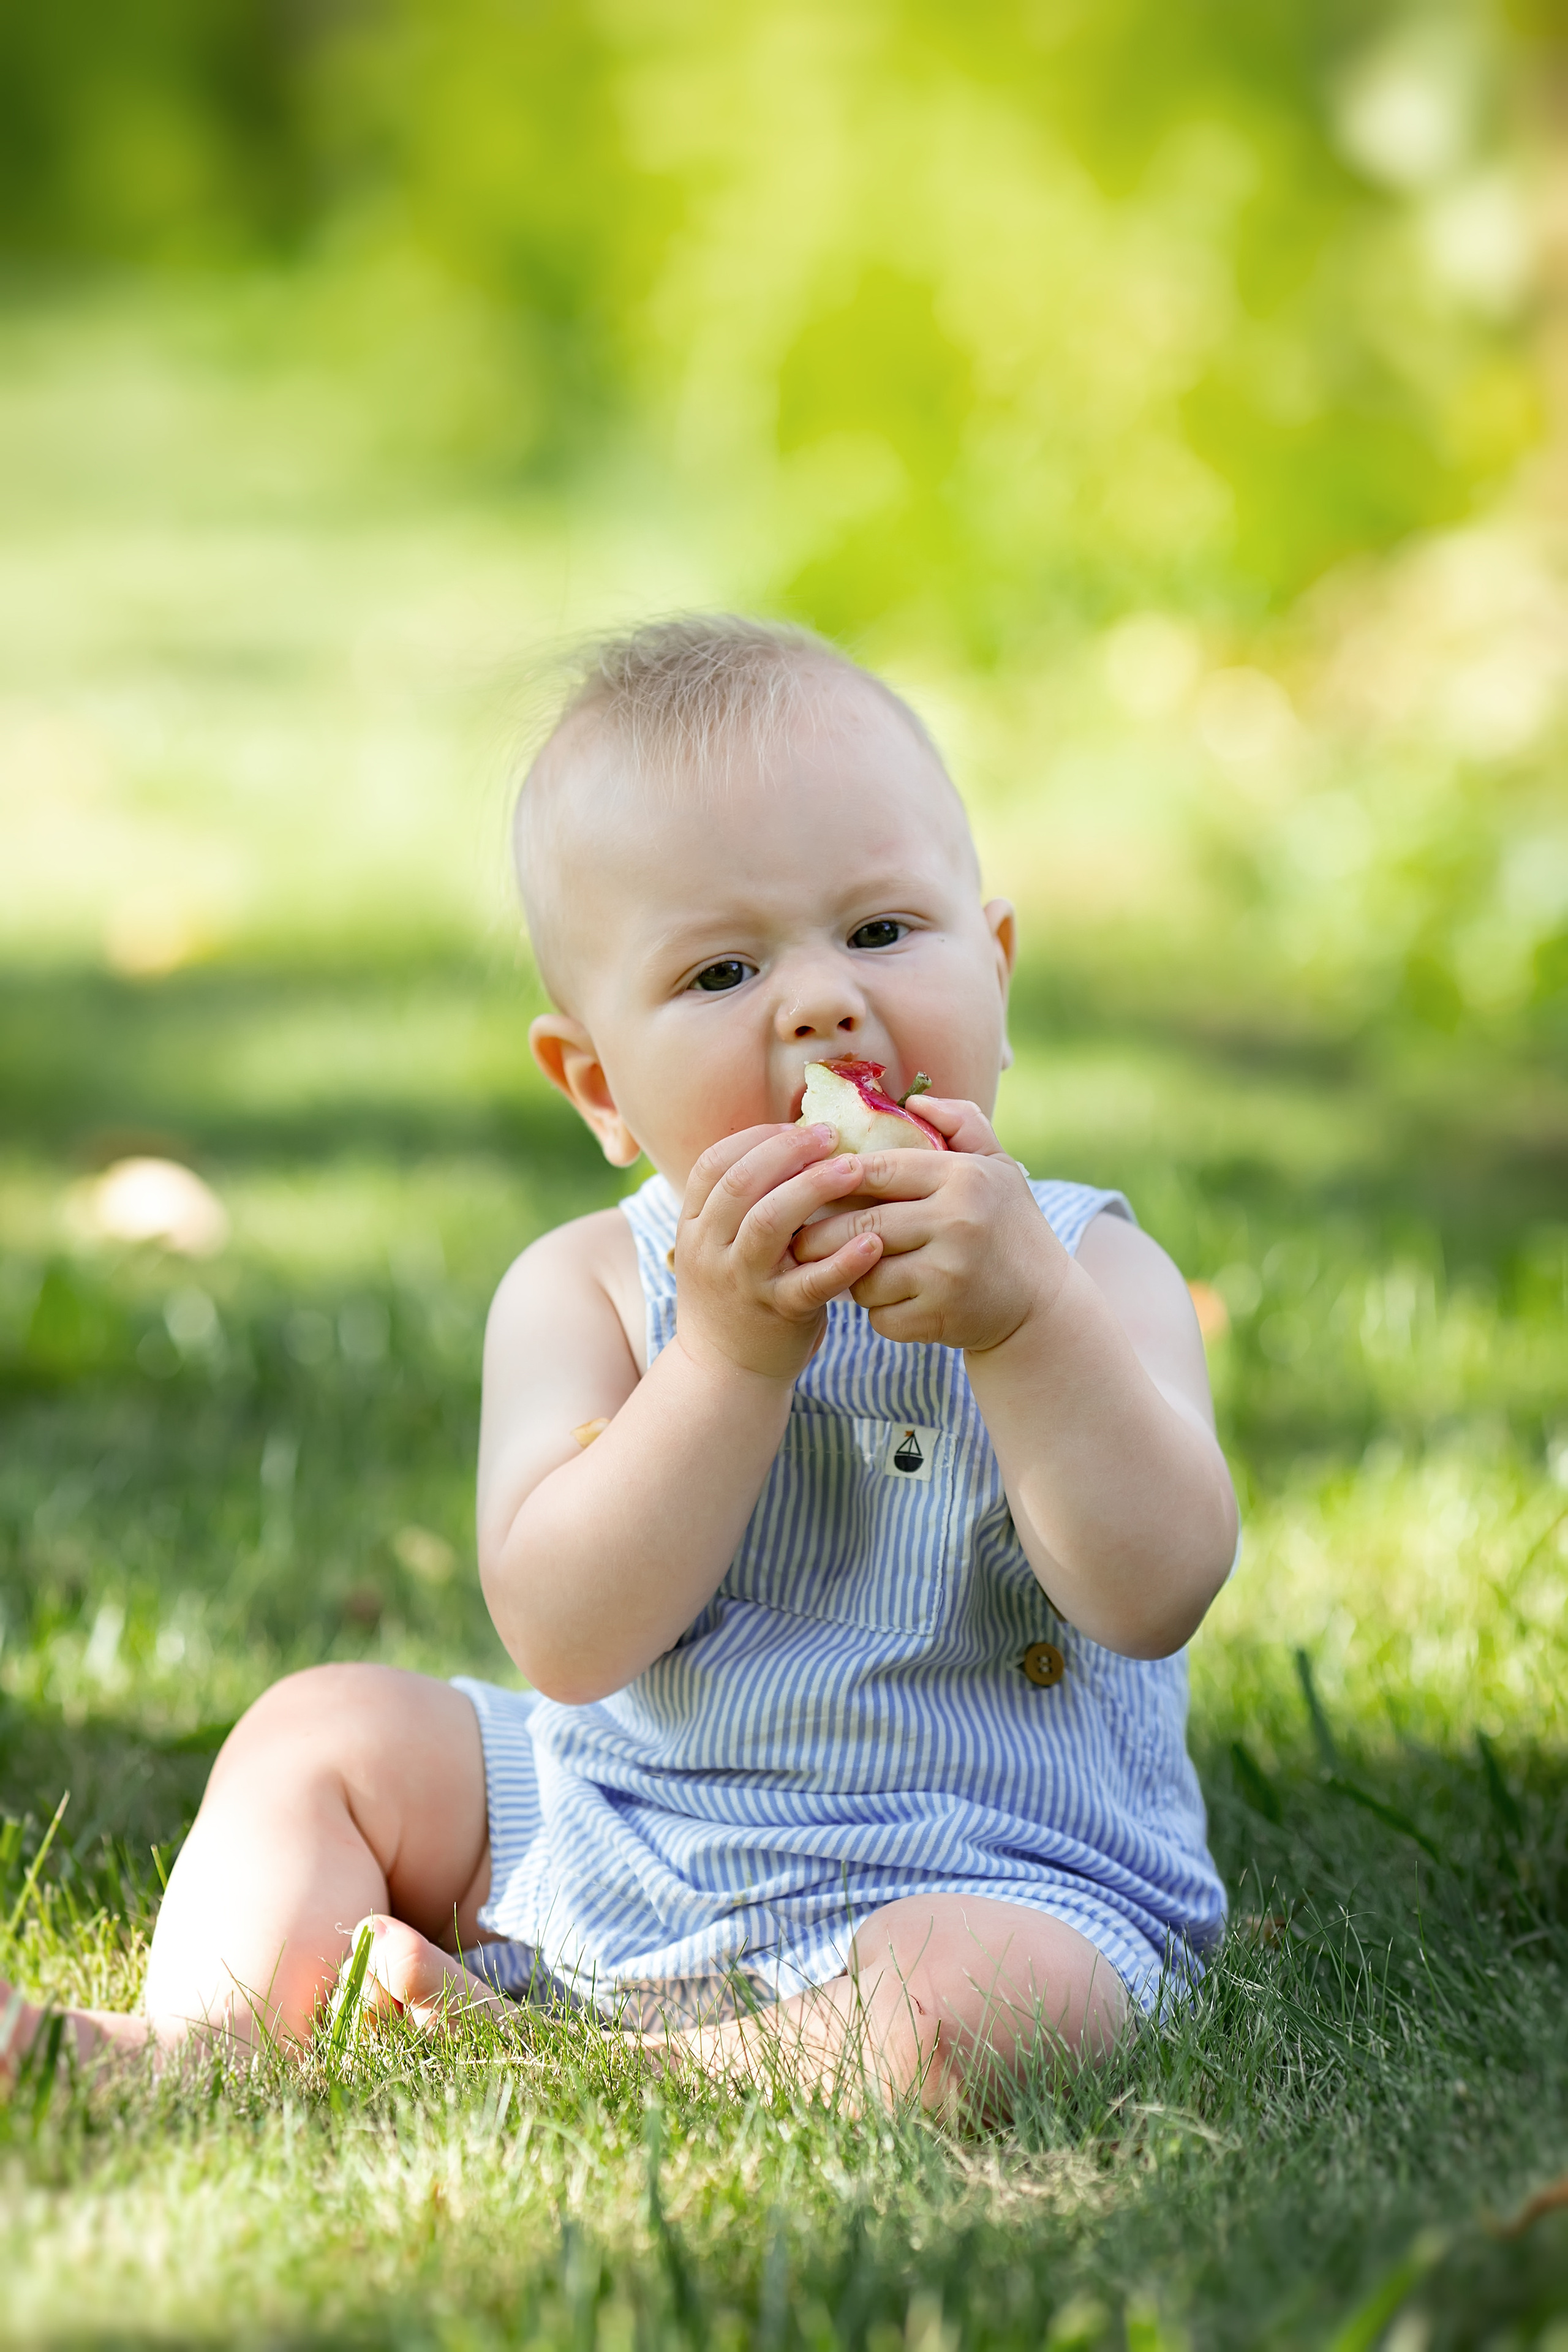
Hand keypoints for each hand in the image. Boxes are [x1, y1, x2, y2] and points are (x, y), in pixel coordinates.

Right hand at [674, 1124, 884, 1382]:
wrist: (724, 1372)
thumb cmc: (737, 1295)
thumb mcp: (720, 1246)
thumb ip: (743, 1203)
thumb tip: (794, 1144)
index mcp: (695, 1226)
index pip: (714, 1164)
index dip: (756, 1139)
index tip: (796, 1126)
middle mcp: (710, 1249)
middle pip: (740, 1183)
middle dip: (787, 1150)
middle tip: (831, 1135)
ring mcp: (743, 1281)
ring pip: (770, 1222)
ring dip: (814, 1188)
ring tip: (854, 1170)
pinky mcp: (779, 1312)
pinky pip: (811, 1282)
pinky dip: (844, 1260)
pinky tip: (873, 1241)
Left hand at [789, 1098, 1071, 1351]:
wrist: (1044, 1305)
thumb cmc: (1010, 1227)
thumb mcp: (998, 1166)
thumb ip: (961, 1123)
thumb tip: (914, 1102)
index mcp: (964, 1177)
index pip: (879, 1169)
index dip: (837, 1176)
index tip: (812, 1183)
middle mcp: (956, 1221)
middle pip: (861, 1224)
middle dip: (821, 1233)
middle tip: (801, 1237)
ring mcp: (947, 1273)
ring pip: (864, 1274)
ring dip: (852, 1276)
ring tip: (857, 1269)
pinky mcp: (940, 1318)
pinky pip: (880, 1315)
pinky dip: (877, 1312)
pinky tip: (892, 1302)